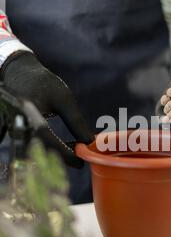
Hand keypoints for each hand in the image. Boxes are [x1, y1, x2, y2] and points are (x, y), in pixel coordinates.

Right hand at [1, 52, 92, 166]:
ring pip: (36, 152)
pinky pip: (35, 148)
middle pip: (39, 149)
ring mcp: (15, 130)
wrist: (19, 75)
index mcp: (30, 110)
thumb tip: (89, 142)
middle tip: (81, 157)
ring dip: (57, 154)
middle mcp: (19, 122)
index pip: (45, 136)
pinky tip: (66, 145)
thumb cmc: (43, 84)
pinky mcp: (18, 134)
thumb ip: (75, 121)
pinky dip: (51, 150)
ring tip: (75, 148)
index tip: (80, 161)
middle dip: (61, 157)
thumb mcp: (63, 99)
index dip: (63, 152)